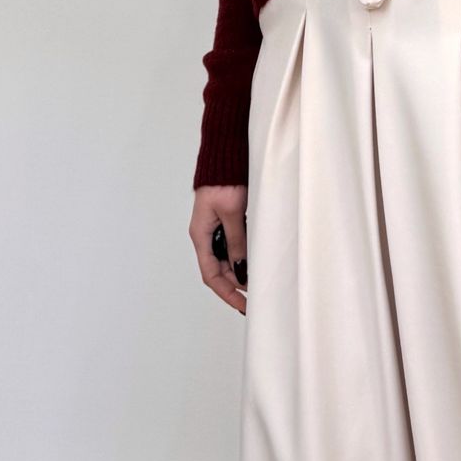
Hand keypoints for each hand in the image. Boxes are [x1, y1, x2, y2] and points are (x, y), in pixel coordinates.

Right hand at [190, 182, 247, 315]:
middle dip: (236, 285)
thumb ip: (237, 242)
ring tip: (260, 281)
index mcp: (201, 235)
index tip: (243, 305)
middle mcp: (206, 235)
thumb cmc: (224, 180)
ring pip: (227, 258)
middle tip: (258, 296)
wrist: (225, 155)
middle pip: (219, 270)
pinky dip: (244, 256)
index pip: (211, 275)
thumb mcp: (233, 213)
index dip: (227, 293)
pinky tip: (257, 261)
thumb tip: (241, 270)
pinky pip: (233, 245)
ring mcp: (216, 228)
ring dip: (241, 271)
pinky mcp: (226, 220)